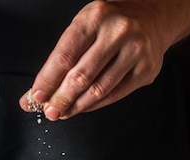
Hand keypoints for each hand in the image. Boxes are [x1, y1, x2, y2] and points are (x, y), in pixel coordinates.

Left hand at [19, 0, 170, 120]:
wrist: (153, 17)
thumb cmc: (110, 24)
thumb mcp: (83, 27)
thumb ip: (62, 58)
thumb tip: (38, 93)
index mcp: (95, 18)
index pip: (65, 55)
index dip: (48, 80)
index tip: (37, 96)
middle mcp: (117, 32)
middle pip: (81, 76)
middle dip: (61, 98)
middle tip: (50, 111)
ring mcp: (135, 51)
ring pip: (99, 89)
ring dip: (77, 105)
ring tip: (63, 112)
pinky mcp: (146, 70)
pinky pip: (115, 95)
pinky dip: (95, 105)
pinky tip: (82, 107)